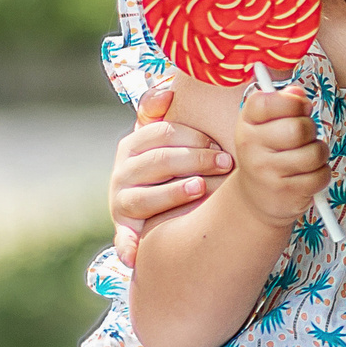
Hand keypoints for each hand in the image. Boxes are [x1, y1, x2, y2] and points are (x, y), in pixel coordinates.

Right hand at [108, 81, 230, 263]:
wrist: (149, 207)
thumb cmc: (168, 165)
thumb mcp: (162, 136)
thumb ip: (161, 111)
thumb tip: (167, 92)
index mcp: (133, 144)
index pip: (163, 133)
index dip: (193, 136)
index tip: (218, 141)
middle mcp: (123, 171)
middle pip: (159, 161)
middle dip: (195, 160)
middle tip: (225, 163)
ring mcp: (121, 200)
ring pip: (144, 196)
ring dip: (172, 193)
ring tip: (199, 188)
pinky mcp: (123, 228)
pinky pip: (123, 238)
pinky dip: (127, 246)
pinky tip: (137, 254)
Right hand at [231, 83, 327, 230]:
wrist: (256, 196)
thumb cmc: (269, 152)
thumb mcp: (267, 124)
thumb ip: (283, 103)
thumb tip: (297, 92)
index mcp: (247, 123)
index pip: (268, 102)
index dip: (293, 102)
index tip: (301, 108)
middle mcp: (251, 147)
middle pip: (298, 129)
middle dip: (312, 130)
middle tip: (306, 137)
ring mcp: (266, 172)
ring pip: (314, 153)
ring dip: (320, 153)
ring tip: (309, 156)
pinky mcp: (285, 192)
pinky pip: (320, 176)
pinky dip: (322, 174)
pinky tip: (309, 174)